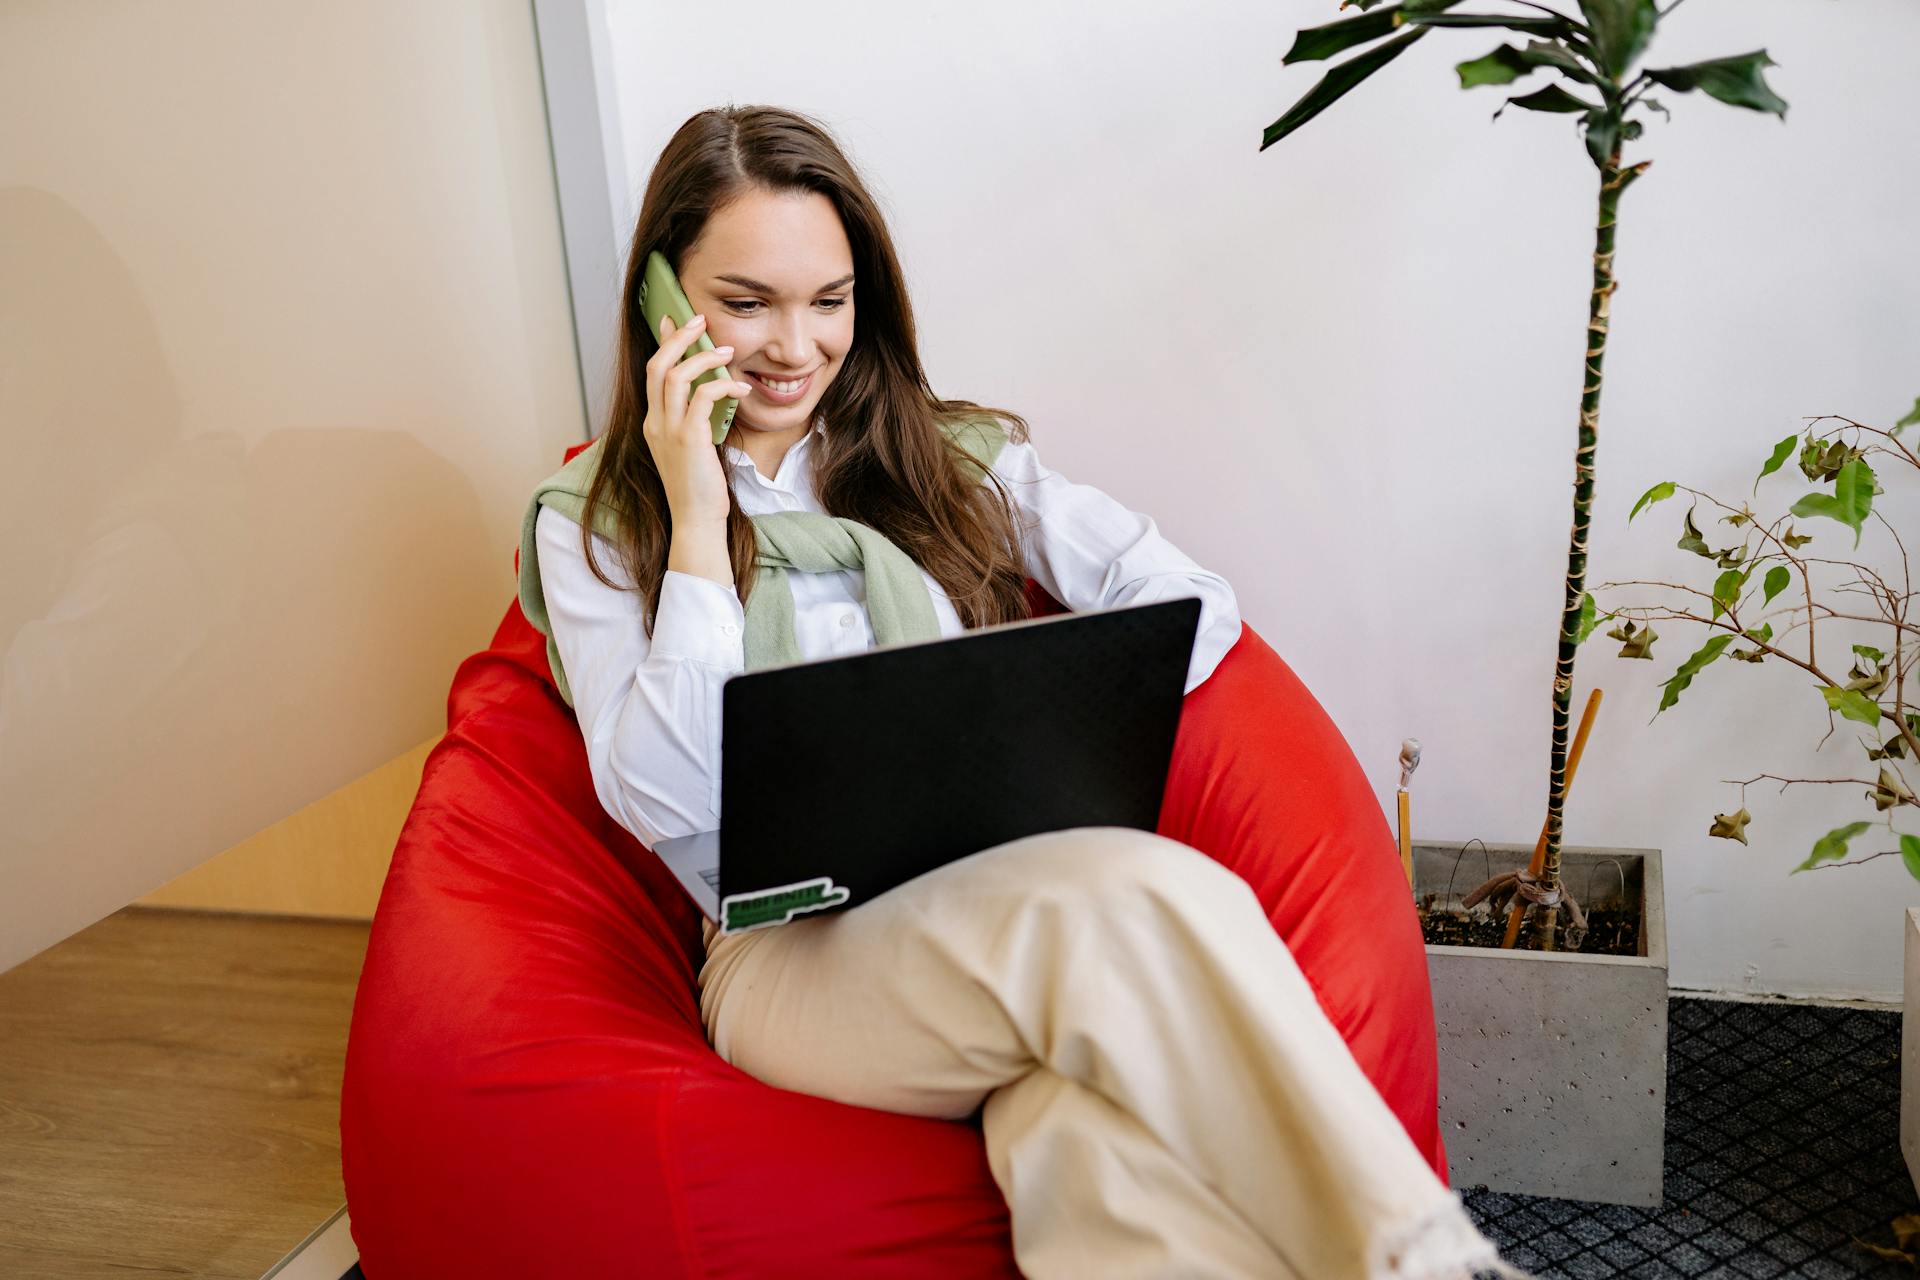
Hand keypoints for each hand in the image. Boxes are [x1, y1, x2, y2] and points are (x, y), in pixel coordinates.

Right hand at [643, 313, 751, 526]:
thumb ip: (693, 421)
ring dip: (704, 356)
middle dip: (679, 338)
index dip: (663, 344)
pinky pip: (704, 397)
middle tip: (700, 320)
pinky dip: (724, 385)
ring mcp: (669, 430)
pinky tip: (741, 388)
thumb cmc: (699, 488)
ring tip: (728, 350)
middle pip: (657, 365)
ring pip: (676, 376)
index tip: (673, 322)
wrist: (696, 521)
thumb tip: (710, 394)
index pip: (652, 374)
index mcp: (653, 424)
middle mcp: (655, 423)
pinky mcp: (689, 439)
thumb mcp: (691, 449)